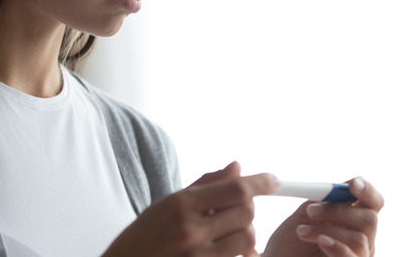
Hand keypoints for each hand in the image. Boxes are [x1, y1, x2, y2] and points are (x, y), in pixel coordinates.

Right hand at [103, 161, 278, 256]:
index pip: (236, 189)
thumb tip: (237, 167)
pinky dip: (240, 252)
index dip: (260, 182)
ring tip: (227, 232)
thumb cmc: (142, 238)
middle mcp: (191, 230)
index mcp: (180, 204)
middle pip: (246, 212)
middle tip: (235, 210)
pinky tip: (226, 249)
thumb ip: (204, 185)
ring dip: (245, 232)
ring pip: (247, 238)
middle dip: (247, 208)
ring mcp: (199, 256)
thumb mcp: (166, 204)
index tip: (273, 180)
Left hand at [262, 177, 383, 256]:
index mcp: (354, 220)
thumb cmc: (291, 241)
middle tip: (311, 211)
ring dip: (326, 230)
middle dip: (339, 210)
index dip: (368, 191)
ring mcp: (358, 256)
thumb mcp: (306, 214)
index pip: (374, 203)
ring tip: (301, 231)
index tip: (353, 184)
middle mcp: (363, 239)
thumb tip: (343, 186)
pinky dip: (337, 246)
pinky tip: (321, 242)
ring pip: (358, 238)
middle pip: (369, 219)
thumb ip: (325, 199)